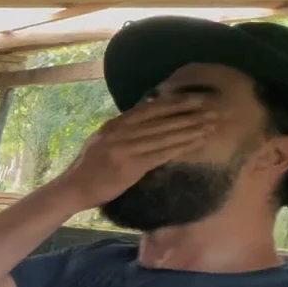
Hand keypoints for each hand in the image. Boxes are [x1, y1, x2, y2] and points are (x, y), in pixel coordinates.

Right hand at [51, 99, 216, 209]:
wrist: (73, 188)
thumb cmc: (89, 168)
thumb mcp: (103, 140)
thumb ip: (124, 129)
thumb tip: (147, 115)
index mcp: (114, 124)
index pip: (151, 108)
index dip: (176, 102)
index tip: (198, 98)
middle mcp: (120, 132)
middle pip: (162, 120)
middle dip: (191, 113)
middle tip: (215, 108)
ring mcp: (125, 149)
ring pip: (165, 135)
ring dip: (191, 129)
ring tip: (212, 125)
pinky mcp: (130, 166)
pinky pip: (161, 154)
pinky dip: (181, 147)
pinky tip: (197, 143)